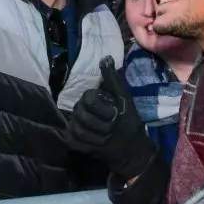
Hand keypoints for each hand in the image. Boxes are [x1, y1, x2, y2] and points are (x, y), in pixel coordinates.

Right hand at [68, 56, 156, 179]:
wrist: (129, 145)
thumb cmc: (127, 119)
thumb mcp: (123, 98)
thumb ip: (113, 79)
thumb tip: (106, 58)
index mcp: (90, 99)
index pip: (88, 99)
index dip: (102, 109)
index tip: (114, 113)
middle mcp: (79, 110)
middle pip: (81, 114)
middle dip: (101, 124)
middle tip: (111, 127)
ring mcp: (75, 126)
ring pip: (78, 129)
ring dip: (97, 136)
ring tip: (106, 137)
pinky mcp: (74, 141)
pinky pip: (75, 141)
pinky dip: (89, 145)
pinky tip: (98, 145)